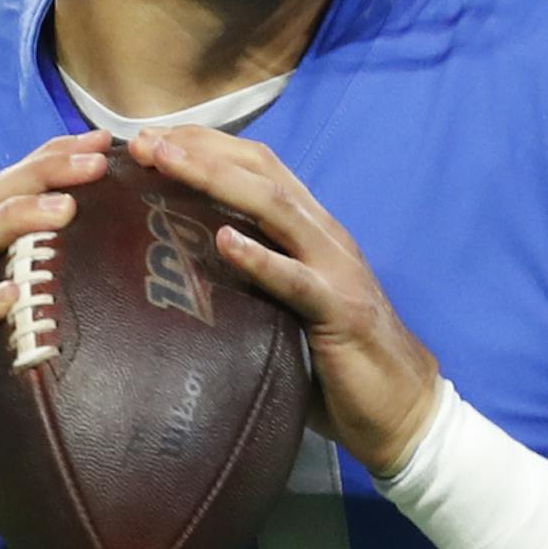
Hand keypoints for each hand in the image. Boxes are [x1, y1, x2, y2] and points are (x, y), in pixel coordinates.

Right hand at [0, 130, 112, 502]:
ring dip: (14, 224)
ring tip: (64, 208)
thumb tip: (122, 276)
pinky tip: (11, 296)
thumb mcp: (12, 336)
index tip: (105, 142)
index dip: (50, 160)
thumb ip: (47, 299)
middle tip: (98, 160)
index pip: (7, 192)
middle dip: (42, 173)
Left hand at [129, 126, 437, 476]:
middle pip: (261, 171)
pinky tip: (225, 242)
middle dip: (200, 149)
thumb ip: (251, 281)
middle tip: (144, 142)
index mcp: (310, 231)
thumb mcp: (286, 306)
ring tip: (168, 165)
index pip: (257, 167)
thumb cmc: (337, 361)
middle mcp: (324, 237)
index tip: (150, 140)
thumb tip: (179, 275)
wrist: (403, 408)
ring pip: (275, 208)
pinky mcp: (340, 313)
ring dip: (217, 180)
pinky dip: (261, 258)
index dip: (204, 146)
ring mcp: (336, 270)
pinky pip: (296, 280)